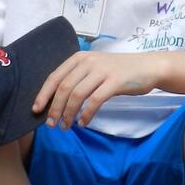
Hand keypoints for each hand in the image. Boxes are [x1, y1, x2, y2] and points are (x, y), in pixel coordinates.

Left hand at [34, 51, 158, 130]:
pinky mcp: (115, 81)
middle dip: (54, 109)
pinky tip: (84, 123)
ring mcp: (102, 71)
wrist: (148, 67)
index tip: (36, 110)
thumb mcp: (95, 68)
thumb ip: (78, 78)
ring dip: (68, 114)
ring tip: (66, 126)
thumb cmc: (119, 71)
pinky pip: (95, 101)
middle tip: (51, 124)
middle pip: (64, 88)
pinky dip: (86, 114)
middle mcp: (88, 62)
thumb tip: (56, 100)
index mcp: (79, 58)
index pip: (54, 77)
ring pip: (77, 95)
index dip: (43, 95)